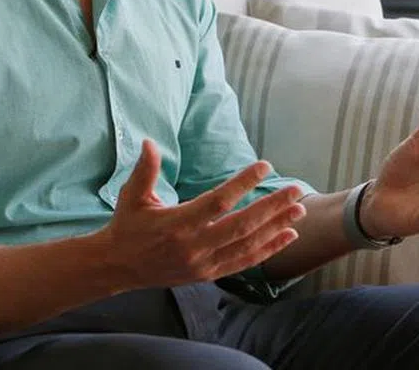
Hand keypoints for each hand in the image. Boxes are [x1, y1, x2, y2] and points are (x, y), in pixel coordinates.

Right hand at [101, 139, 306, 290]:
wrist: (119, 266)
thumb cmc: (128, 225)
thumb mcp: (132, 195)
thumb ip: (145, 169)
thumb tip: (150, 142)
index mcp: (177, 224)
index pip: (217, 202)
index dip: (242, 184)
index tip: (264, 166)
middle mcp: (193, 247)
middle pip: (241, 225)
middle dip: (272, 207)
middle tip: (296, 189)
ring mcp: (203, 264)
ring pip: (248, 246)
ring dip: (276, 228)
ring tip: (299, 210)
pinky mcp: (208, 275)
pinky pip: (244, 262)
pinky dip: (269, 250)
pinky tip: (288, 236)